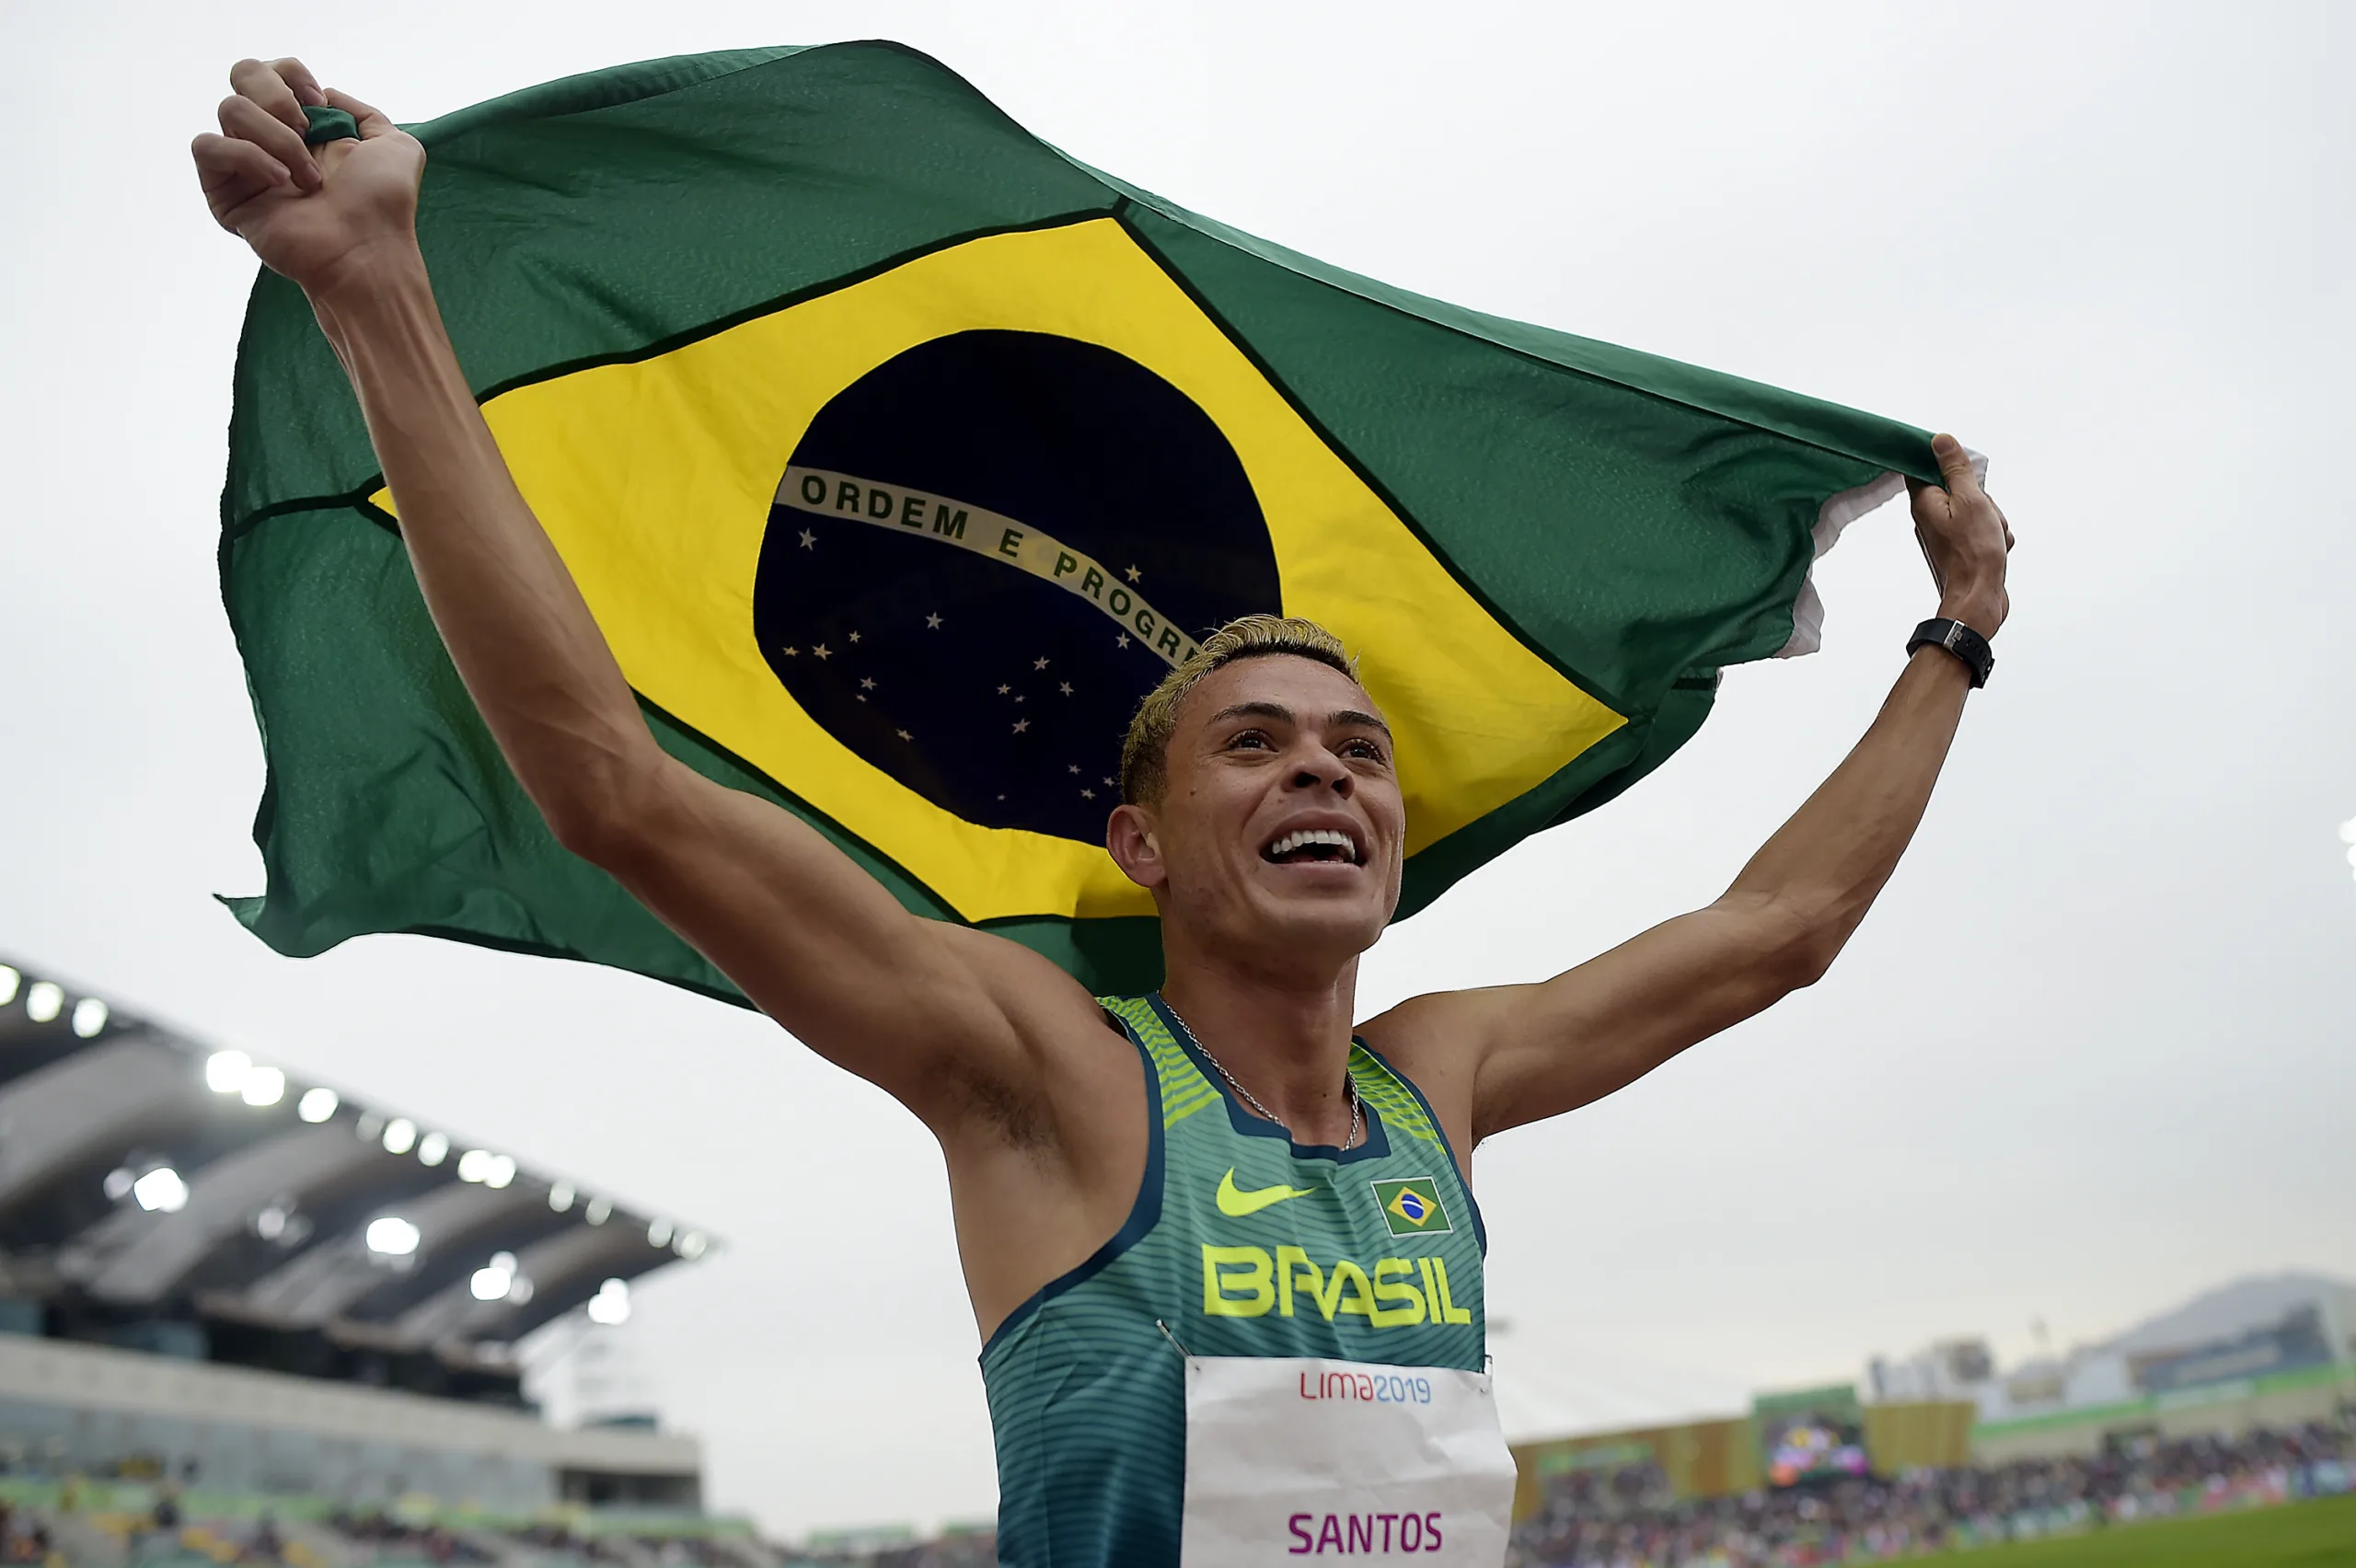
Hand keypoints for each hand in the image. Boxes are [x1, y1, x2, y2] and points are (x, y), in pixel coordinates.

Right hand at [191, 58, 424, 298]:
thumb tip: (324, 95)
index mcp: (305, 125)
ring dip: (277, 137)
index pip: (272, 70)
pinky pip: (208, 146)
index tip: (318, 103)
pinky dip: (247, 157)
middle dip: (275, 95)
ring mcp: (245, 165)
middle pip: (242, 73)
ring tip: (309, 178)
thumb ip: (361, 111)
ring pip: (229, 108)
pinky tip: (281, 182)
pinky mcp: (223, 192)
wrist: (367, 249)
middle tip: (305, 131)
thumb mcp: (394, 144)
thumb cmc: (384, 204)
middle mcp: (271, 138)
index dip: (291, 74)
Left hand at [1907, 432, 2013, 636]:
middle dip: (1982, 497)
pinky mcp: (1962, 547)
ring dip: (1993, 518)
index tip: (1961, 462)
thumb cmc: (1974, 554)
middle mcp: (1930, 517)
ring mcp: (1947, 533)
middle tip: (1985, 512)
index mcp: (1924, 502)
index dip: (1943, 459)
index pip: (1922, 466)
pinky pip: (1984, 529)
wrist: (1979, 599)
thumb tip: (1940, 441)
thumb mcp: (1970, 500)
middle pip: (1960, 488)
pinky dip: (1995, 535)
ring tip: (1992, 535)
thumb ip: (1956, 470)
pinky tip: (1996, 547)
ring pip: (1977, 509)